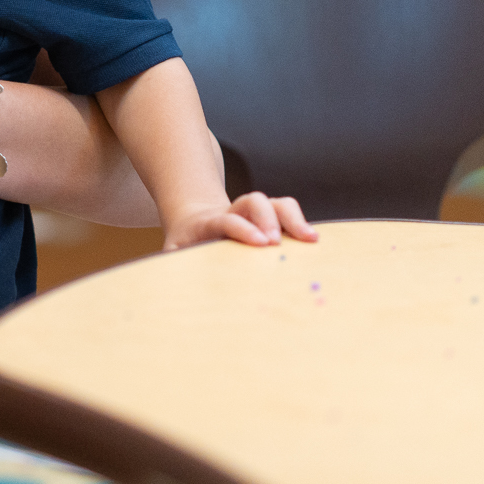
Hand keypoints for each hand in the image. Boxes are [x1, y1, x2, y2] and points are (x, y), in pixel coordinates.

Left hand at [161, 192, 316, 251]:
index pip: (226, 218)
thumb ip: (172, 263)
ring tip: (310, 240)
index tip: (260, 243)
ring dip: (293, 218)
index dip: (242, 228)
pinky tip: (314, 243)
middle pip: (254, 201)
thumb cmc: (184, 247)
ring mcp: (254, 215)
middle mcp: (234, 212)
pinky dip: (301, 224)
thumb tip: (169, 283)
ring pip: (276, 203)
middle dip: (268, 218)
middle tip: (277, 243)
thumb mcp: (173, 254)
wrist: (192, 224)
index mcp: (208, 222)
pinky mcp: (269, 222)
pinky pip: (288, 215)